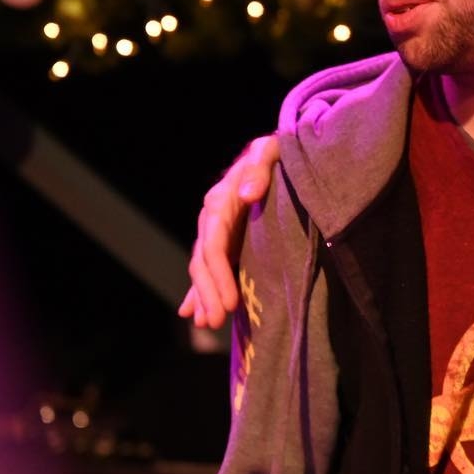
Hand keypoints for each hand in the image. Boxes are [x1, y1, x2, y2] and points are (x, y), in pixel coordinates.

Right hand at [178, 135, 280, 329]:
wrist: (279, 150)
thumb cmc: (277, 150)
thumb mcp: (271, 150)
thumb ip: (259, 168)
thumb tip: (247, 195)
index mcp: (221, 200)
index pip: (213, 245)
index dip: (218, 276)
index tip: (230, 303)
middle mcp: (213, 217)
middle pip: (204, 262)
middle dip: (209, 293)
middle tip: (217, 322)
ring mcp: (218, 229)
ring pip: (204, 268)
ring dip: (204, 297)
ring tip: (208, 324)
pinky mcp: (229, 237)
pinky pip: (211, 267)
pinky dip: (202, 290)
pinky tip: (194, 313)